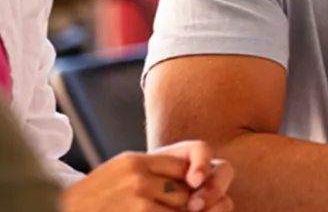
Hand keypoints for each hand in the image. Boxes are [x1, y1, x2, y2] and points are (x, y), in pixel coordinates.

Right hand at [60, 140, 234, 211]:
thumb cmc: (91, 204)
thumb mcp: (119, 179)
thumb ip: (155, 174)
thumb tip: (204, 183)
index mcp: (135, 159)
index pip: (196, 150)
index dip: (207, 168)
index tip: (201, 183)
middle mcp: (139, 171)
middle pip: (193, 184)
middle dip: (195, 201)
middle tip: (190, 207)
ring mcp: (138, 193)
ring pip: (186, 205)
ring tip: (158, 210)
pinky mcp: (139, 211)